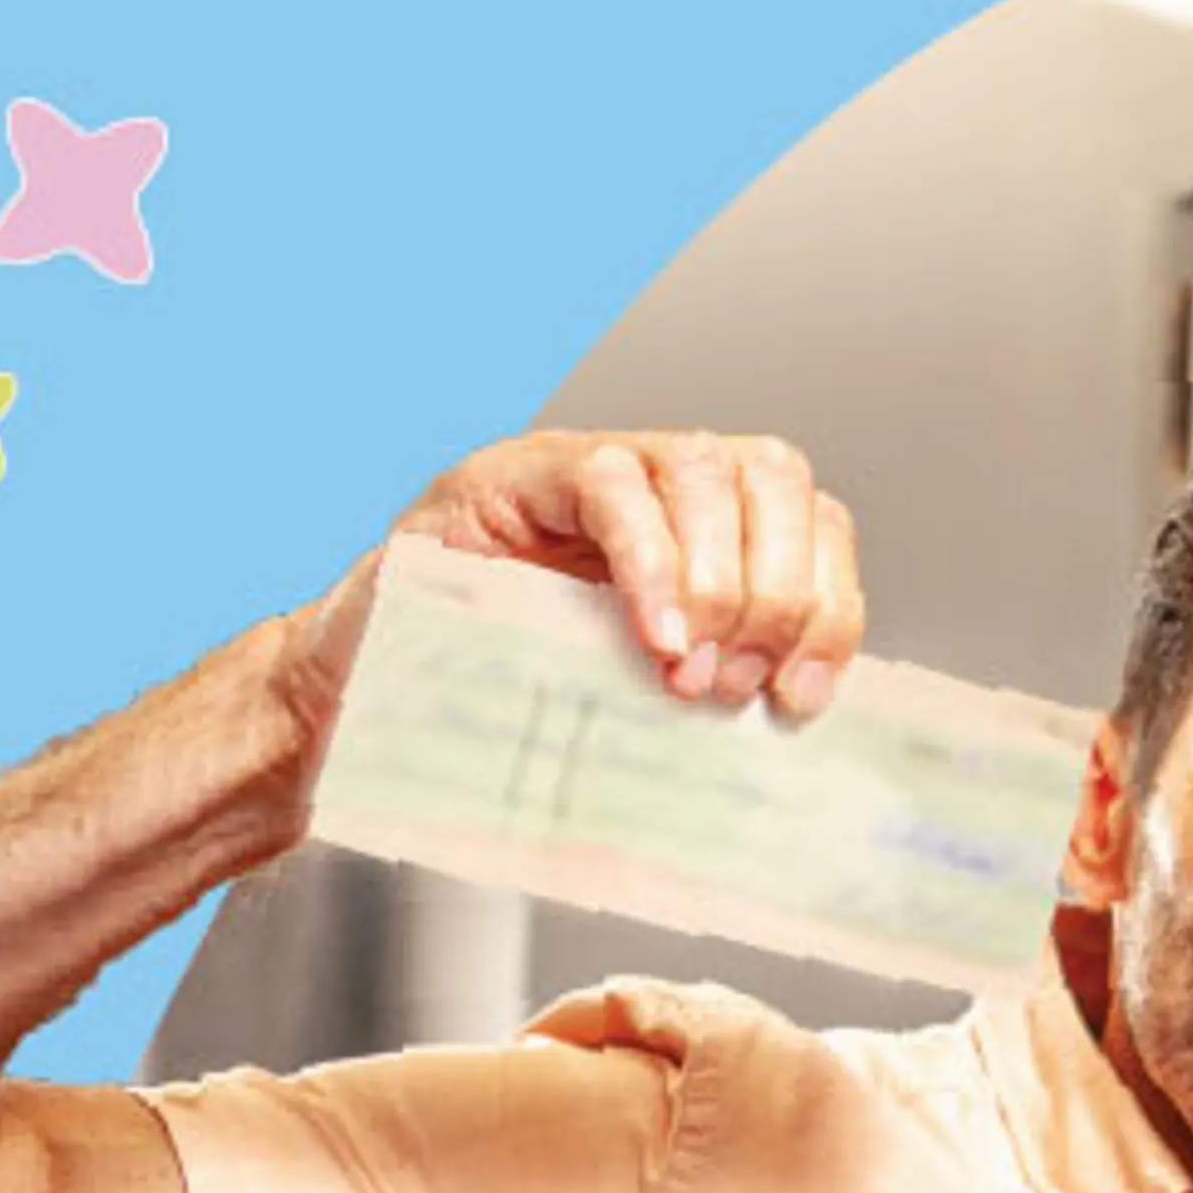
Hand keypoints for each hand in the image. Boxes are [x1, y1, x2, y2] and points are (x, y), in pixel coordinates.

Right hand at [273, 429, 868, 757]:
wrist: (362, 699)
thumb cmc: (502, 703)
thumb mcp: (639, 697)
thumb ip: (716, 685)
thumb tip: (803, 727)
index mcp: (703, 529)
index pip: (812, 520)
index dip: (829, 604)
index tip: (800, 694)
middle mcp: (654, 478)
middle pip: (773, 479)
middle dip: (778, 593)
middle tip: (735, 687)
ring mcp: (584, 464)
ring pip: (704, 469)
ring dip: (718, 580)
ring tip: (688, 673)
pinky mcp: (515, 473)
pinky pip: (612, 486)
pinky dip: (650, 564)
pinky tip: (652, 639)